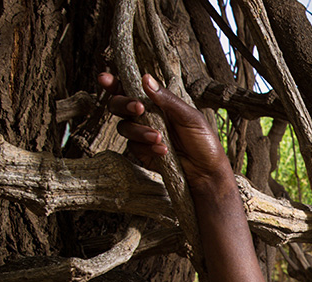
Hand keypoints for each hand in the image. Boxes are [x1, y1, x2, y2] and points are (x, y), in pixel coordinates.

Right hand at [97, 72, 234, 189]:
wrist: (207, 171)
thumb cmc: (203, 141)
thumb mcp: (189, 117)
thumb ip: (167, 99)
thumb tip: (146, 78)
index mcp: (157, 103)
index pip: (131, 89)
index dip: (114, 83)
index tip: (104, 78)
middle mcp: (146, 116)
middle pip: (118, 106)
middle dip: (124, 104)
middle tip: (139, 108)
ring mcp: (142, 135)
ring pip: (124, 127)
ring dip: (139, 130)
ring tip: (159, 137)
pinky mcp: (142, 152)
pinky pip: (133, 146)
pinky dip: (147, 147)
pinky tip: (163, 150)